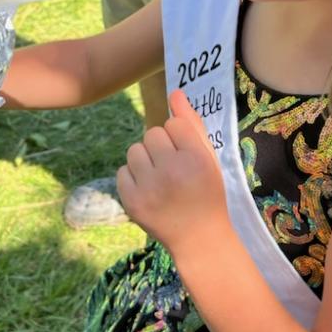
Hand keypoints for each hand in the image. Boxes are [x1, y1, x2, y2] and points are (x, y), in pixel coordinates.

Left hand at [117, 90, 229, 253]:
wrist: (199, 238)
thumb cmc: (206, 192)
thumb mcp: (209, 157)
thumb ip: (191, 123)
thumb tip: (174, 92)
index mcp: (196, 159)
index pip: (174, 124)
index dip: (179, 139)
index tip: (186, 157)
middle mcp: (172, 171)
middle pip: (152, 133)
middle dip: (161, 148)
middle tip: (173, 169)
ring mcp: (149, 188)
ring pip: (134, 149)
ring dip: (145, 160)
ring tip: (159, 178)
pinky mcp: (131, 202)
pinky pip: (122, 171)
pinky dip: (133, 177)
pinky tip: (149, 190)